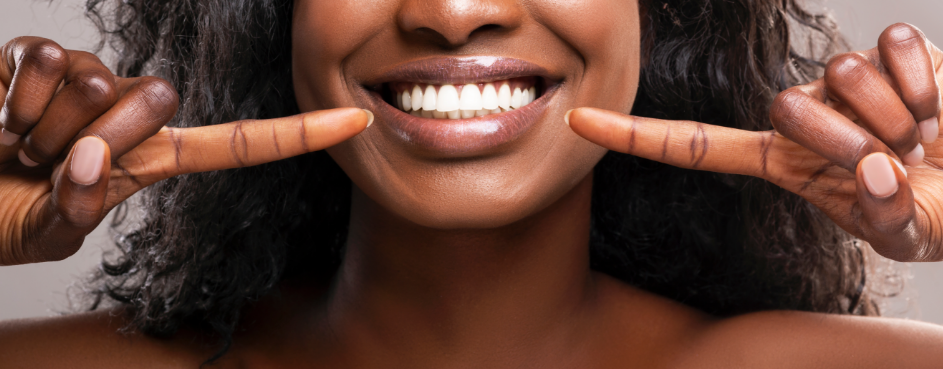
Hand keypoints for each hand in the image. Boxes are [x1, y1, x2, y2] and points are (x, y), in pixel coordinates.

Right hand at [0, 37, 370, 265]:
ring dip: (40, 125)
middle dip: (90, 138)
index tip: (358, 120)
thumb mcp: (49, 231)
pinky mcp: (41, 57)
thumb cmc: (2, 215)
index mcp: (151, 160)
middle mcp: (130, 115)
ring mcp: (89, 82)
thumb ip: (79, 208)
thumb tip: (93, 156)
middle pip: (153, 101)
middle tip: (46, 162)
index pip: (238, 144)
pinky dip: (10, 95)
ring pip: (95, 81)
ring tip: (16, 144)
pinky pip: (42, 58)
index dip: (298, 136)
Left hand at [567, 23, 942, 261]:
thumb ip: (887, 215)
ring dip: (897, 119)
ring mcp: (844, 81)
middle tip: (896, 163)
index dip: (635, 136)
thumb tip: (878, 170)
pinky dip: (929, 84)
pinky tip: (940, 109)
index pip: (693, 145)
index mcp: (783, 162)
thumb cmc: (931, 211)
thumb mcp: (904, 233)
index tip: (577, 121)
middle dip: (845, 142)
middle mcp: (804, 114)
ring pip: (841, 75)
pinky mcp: (892, 51)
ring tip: (922, 141)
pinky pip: (897, 48)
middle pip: (783, 107)